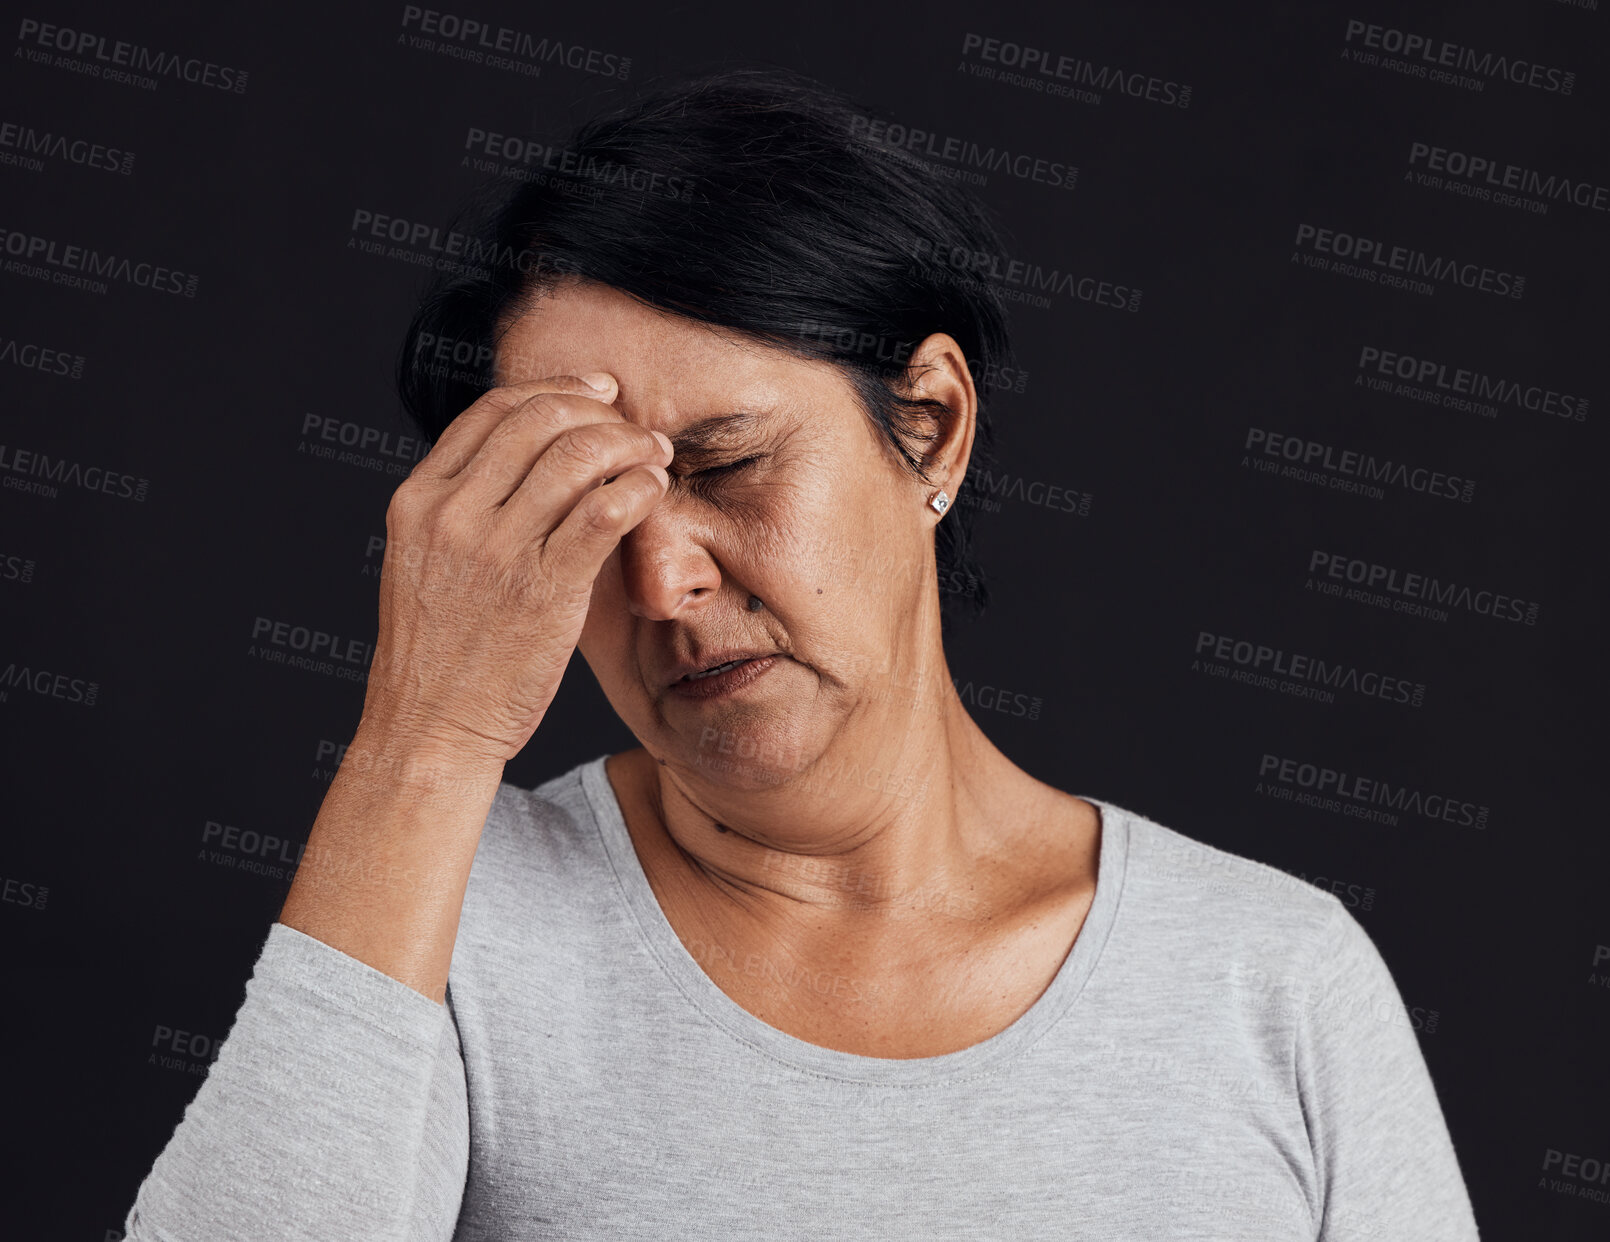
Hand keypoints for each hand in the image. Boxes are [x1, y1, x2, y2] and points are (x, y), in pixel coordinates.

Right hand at [358, 373, 670, 764]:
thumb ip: (469, 507)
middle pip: (540, 420)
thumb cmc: (442, 651)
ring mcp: (496, 550)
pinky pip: (604, 511)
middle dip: (602, 413)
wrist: (431, 726)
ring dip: (630, 445)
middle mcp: (453, 514)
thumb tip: (540, 459)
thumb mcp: (429, 560)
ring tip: (655, 457)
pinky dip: (638, 488)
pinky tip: (653, 492)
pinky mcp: (542, 589)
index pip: (494, 409)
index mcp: (419, 499)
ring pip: (577, 455)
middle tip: (638, 429)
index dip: (555, 390)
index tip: (597, 394)